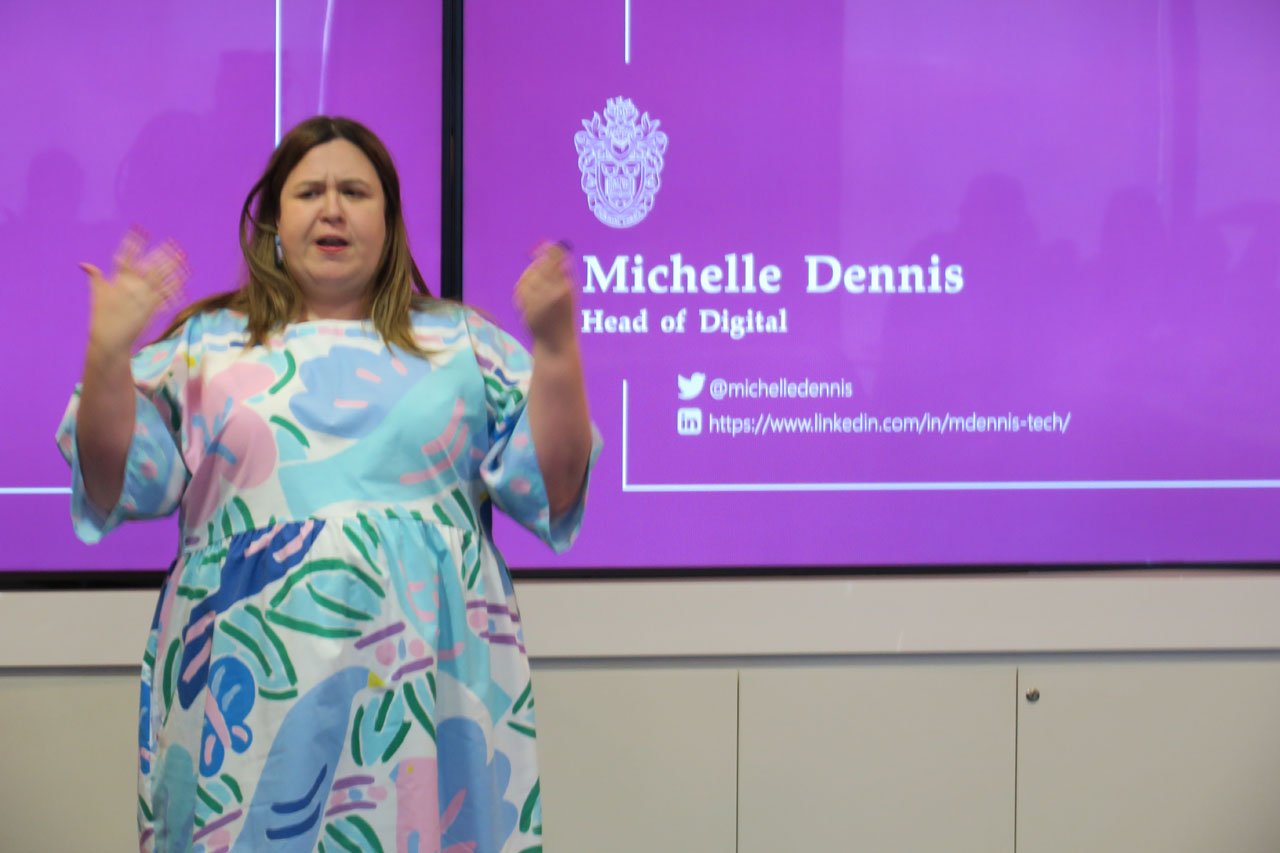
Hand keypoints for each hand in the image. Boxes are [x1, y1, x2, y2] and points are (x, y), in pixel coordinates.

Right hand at [82, 226, 187, 353]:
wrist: (110, 338)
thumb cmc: (101, 315)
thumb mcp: (97, 294)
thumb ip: (94, 277)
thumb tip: (83, 263)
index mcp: (118, 280)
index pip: (126, 256)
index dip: (133, 242)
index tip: (139, 229)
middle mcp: (132, 286)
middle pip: (150, 264)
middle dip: (162, 253)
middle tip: (173, 242)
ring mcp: (143, 297)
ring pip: (161, 278)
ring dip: (173, 267)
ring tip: (183, 257)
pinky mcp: (151, 309)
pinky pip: (165, 296)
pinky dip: (174, 287)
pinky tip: (182, 280)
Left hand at [514, 240, 576, 349]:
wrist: (556, 344)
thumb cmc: (565, 318)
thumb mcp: (570, 296)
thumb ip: (564, 275)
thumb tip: (558, 253)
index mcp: (567, 290)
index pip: (557, 262)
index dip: (550, 251)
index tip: (546, 244)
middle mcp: (553, 295)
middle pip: (540, 269)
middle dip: (538, 264)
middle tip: (537, 258)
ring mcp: (539, 304)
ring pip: (528, 279)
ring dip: (529, 277)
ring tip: (534, 281)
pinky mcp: (527, 310)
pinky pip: (520, 291)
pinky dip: (522, 288)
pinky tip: (527, 292)